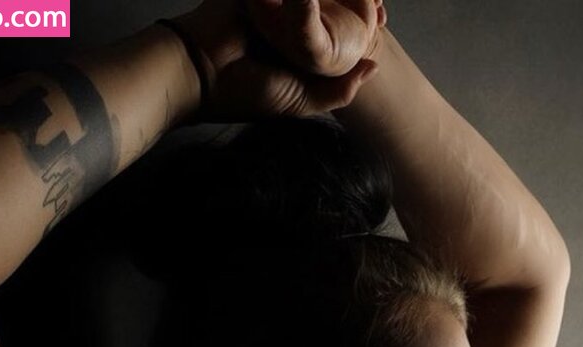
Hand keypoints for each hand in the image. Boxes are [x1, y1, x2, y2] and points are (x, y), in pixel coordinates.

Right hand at [176, 0, 386, 119]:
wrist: (200, 73)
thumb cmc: (248, 92)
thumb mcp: (303, 100)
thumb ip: (338, 91)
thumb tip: (374, 67)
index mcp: (298, 51)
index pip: (334, 33)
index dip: (359, 25)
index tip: (382, 17)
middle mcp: (287, 26)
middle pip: (326, 6)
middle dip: (353, 2)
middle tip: (379, 3)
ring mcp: (271, 4)